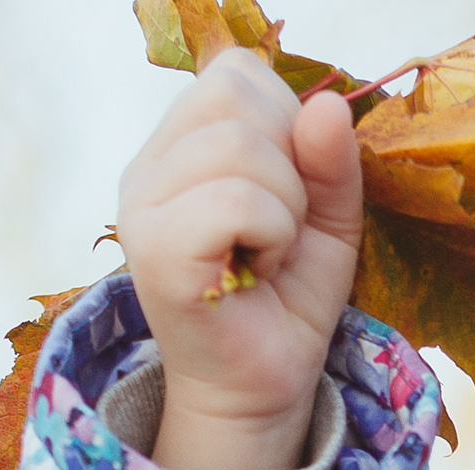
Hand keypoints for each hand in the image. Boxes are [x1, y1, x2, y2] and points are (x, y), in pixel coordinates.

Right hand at [115, 49, 364, 469]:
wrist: (263, 388)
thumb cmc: (286, 302)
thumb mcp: (326, 220)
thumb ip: (331, 161)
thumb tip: (329, 106)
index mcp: (181, 145)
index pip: (237, 75)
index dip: (288, 129)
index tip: (288, 199)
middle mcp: (150, 165)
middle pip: (237, 98)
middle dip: (290, 170)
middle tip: (279, 236)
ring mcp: (143, 203)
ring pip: (241, 146)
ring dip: (285, 211)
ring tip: (267, 257)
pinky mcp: (156, 246)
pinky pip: (236, 198)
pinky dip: (273, 235)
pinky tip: (257, 272)